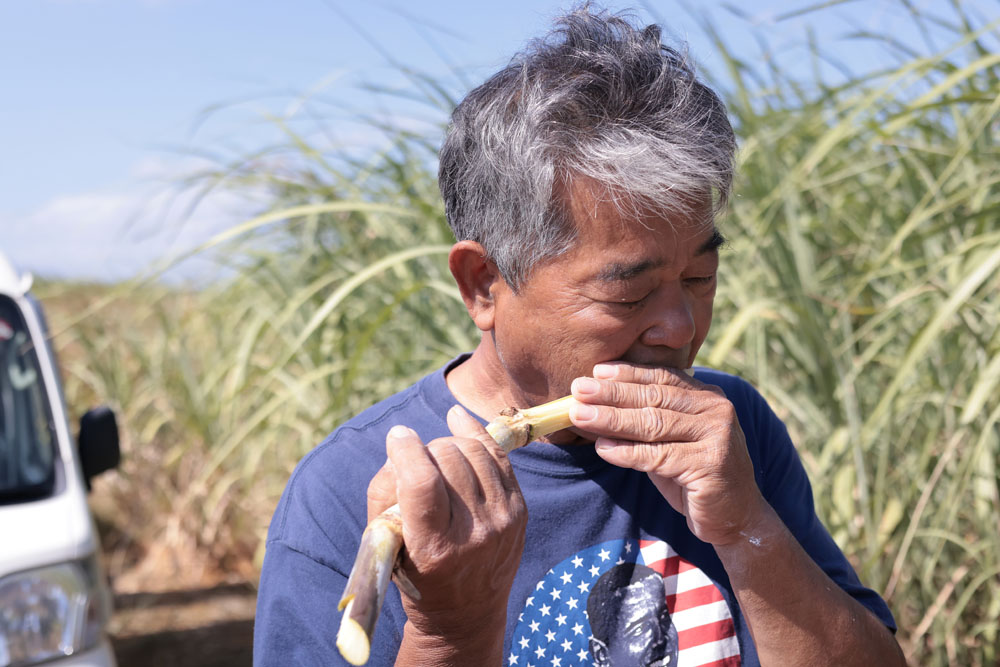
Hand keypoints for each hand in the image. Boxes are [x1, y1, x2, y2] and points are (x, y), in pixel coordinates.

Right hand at [366, 405, 526, 652]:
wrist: (466, 613)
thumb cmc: (417, 576)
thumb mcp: (387, 546)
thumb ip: (384, 493)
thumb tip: (401, 445)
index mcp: (435, 547)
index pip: (423, 482)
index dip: (407, 450)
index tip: (397, 437)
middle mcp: (474, 533)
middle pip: (450, 460)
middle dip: (427, 448)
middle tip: (416, 458)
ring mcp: (502, 520)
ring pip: (475, 451)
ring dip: (450, 442)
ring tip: (436, 454)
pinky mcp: (519, 510)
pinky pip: (499, 456)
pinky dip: (476, 435)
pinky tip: (458, 422)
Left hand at [568, 363, 765, 545]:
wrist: (735, 517)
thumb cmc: (693, 475)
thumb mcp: (670, 441)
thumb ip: (645, 422)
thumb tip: (595, 406)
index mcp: (708, 396)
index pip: (662, 378)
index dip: (627, 374)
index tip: (595, 372)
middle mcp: (716, 410)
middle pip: (654, 397)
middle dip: (612, 393)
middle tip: (577, 389)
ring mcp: (717, 436)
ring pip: (654, 423)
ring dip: (612, 419)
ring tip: (580, 415)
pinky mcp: (710, 466)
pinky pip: (658, 456)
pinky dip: (627, 452)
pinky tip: (603, 448)